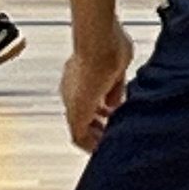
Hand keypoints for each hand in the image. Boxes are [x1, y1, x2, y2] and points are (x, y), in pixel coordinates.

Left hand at [61, 27, 133, 148]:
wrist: (100, 42)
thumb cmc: (109, 45)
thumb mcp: (117, 68)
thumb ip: (115, 88)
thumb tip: (114, 104)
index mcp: (79, 75)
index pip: (89, 98)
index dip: (102, 110)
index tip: (115, 115)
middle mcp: (71, 89)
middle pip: (83, 115)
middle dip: (99, 126)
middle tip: (112, 134)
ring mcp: (71, 101)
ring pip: (81, 127)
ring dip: (96, 135)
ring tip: (109, 142)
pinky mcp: (75, 112)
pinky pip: (80, 137)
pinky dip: (92, 144)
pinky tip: (104, 147)